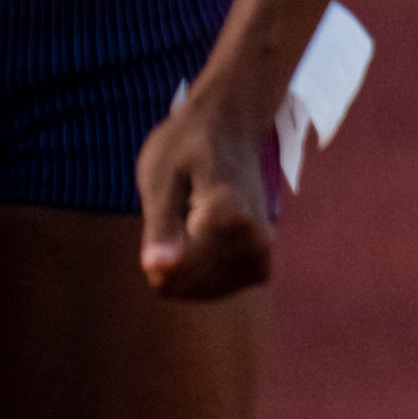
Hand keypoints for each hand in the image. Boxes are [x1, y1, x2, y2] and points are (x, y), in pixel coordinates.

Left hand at [135, 78, 287, 299]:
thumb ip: (159, 228)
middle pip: (182, 286)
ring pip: (197, 291)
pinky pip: (214, 289)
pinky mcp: (262, 267)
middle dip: (170, 256)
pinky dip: (199, 270)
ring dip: (184, 262)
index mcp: (227, 222)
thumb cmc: (188, 146)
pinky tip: (203, 236)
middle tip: (183, 209)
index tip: (171, 207)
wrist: (232, 127)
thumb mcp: (160, 178)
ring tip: (195, 218)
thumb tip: (155, 270)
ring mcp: (262, 258)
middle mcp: (254, 245)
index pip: (171, 275)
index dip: (155, 248)